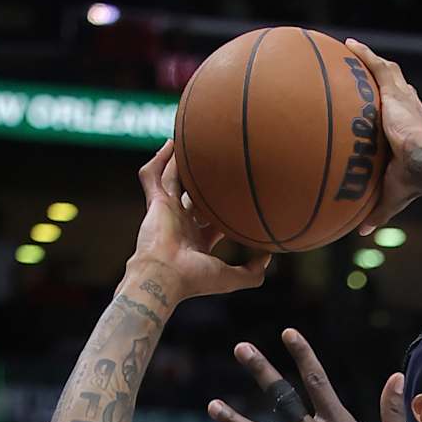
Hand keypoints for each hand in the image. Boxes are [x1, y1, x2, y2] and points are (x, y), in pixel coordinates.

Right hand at [131, 141, 269, 300]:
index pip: (211, 218)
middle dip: (199, 181)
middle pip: (191, 195)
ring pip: (172, 180)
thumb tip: (269, 256)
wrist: (165, 276)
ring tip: (189, 143)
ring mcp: (166, 211)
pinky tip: (170, 144)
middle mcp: (180, 223)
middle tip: (214, 162)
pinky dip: (160, 160)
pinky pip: (152, 175)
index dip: (224, 207)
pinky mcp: (154, 203)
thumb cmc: (195, 279)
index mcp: (196, 239)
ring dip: (178, 163)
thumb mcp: (232, 277)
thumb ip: (252, 271)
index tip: (241, 195)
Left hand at [344, 39, 421, 235]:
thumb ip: (376, 212)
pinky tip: (349, 44)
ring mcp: (405, 100)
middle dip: (385, 86)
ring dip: (373, 64)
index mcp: (410, 135)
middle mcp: (410, 113)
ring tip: (354, 53)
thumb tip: (360, 233)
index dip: (391, 115)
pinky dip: (365, 54)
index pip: (400, 119)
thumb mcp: (390, 197)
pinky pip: (378, 66)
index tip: (379, 116)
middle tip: (366, 82)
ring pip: (388, 76)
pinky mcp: (398, 92)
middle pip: (396, 93)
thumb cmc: (414, 181)